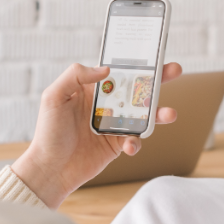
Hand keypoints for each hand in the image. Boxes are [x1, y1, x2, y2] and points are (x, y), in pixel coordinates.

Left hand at [12, 62, 181, 208]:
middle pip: (136, 88)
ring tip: (170, 114)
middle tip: (174, 70)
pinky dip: (136, 142)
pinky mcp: (117, 144)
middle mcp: (106, 104)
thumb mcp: (54, 97)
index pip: (117, 71)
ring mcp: (114, 124)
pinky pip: (135, 139)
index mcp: (91, 89)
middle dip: (157, 79)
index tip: (152, 54)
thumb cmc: (48, 132)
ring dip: (158, 113)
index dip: (135, 62)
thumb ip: (76, 75)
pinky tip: (129, 145)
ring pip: (142, 114)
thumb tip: (106, 69)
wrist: (50, 169)